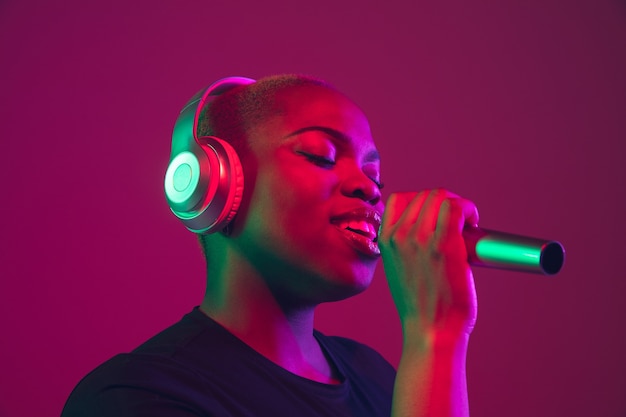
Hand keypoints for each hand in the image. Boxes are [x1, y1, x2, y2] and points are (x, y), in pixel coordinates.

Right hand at [379, 190, 478, 342]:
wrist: (430, 331)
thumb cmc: (421, 306)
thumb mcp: (398, 270)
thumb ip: (406, 248)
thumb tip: (430, 230)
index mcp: (386, 241)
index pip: (399, 199)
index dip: (421, 200)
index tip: (436, 214)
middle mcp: (400, 236)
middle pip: (423, 195)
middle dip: (444, 201)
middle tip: (459, 220)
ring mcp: (421, 239)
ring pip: (440, 196)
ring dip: (458, 203)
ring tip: (467, 223)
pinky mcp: (445, 245)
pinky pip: (456, 208)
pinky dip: (468, 209)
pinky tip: (473, 222)